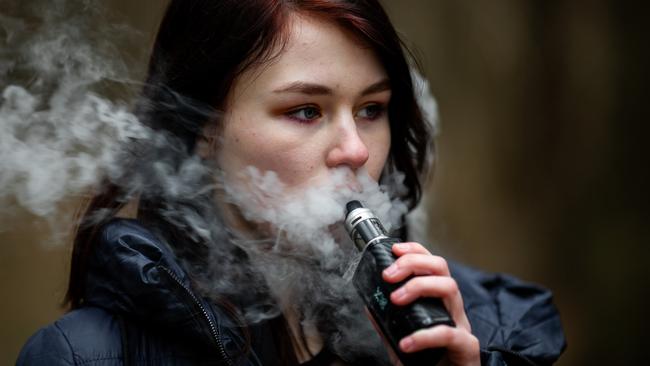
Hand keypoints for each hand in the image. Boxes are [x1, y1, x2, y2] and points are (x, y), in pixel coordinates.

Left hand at [382, 242, 479, 365]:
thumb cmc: (429, 363)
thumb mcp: (403, 340)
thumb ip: (388, 324)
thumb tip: (369, 305)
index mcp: (438, 303)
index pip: (431, 264)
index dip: (415, 251)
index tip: (394, 250)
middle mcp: (451, 309)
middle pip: (441, 267)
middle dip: (413, 263)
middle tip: (388, 275)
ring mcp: (461, 325)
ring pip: (449, 288)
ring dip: (419, 286)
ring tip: (396, 299)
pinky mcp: (467, 347)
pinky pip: (448, 333)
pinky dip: (425, 335)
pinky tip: (407, 343)